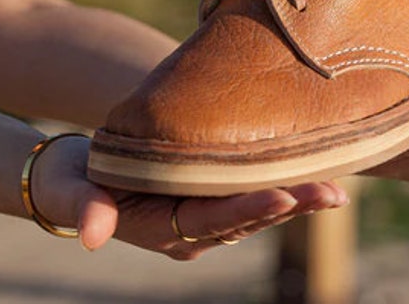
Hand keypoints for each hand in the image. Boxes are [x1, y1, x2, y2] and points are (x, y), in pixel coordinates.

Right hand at [32, 136, 348, 258]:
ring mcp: (205, 215)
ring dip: (296, 199)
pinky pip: (252, 193)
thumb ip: (83, 208)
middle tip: (334, 194)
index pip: (212, 222)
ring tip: (336, 189)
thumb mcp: (72, 190)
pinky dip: (282, 184)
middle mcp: (192, 230)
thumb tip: (93, 235)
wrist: (84, 173)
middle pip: (247, 219)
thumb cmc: (74, 179)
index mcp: (163, 230)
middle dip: (290, 206)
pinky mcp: (213, 196)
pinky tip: (313, 171)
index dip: (248, 211)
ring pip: (257, 209)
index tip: (284, 197)